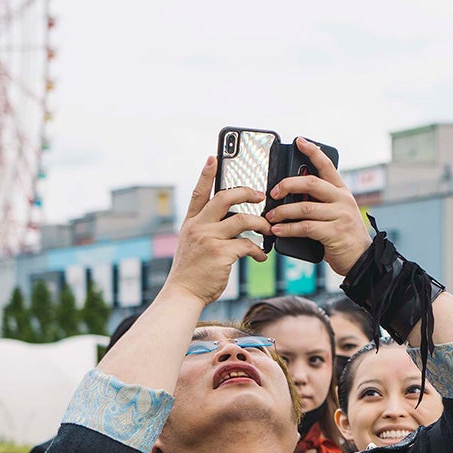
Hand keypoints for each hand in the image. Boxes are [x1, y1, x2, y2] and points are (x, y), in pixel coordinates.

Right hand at [165, 157, 271, 304]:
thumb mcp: (192, 245)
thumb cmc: (192, 272)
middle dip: (246, 192)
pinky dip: (258, 250)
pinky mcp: (221, 254)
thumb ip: (206, 230)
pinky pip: (248, 245)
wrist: (183, 294)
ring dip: (261, 223)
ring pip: (243, 220)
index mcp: (191, 223)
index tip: (214, 157)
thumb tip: (231, 221)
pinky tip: (261, 257)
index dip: (206, 174)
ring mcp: (208, 239)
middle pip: (224, 197)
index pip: (198, 192)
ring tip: (268, 229)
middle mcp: (198, 227)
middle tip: (260, 195)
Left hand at [265, 138, 372, 275]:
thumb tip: (290, 196)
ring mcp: (340, 215)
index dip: (313, 152)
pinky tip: (278, 230)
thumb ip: (319, 203)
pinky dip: (288, 229)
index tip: (300, 141)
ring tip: (270, 216)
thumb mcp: (335, 213)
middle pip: (311, 183)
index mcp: (342, 192)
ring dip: (283, 212)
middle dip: (287, 185)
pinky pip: (306, 227)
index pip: (327, 166)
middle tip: (273, 192)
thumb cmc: (343, 236)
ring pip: (304, 207)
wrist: (361, 260)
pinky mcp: (335, 232)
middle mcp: (343, 200)